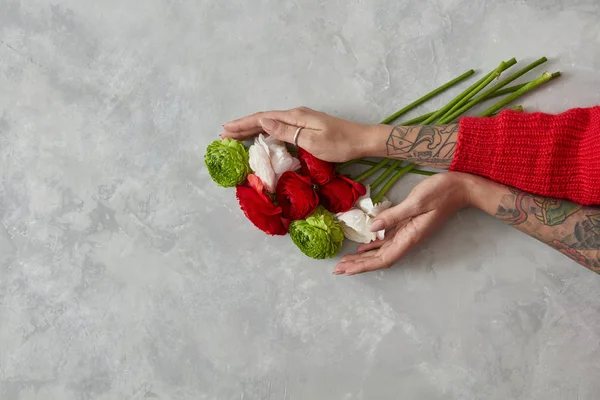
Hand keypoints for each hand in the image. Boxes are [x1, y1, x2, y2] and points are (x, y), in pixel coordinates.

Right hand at [221, 107, 381, 162]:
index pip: (262, 119)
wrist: (362, 140)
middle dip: (243, 126)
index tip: (225, 129)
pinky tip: (261, 136)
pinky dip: (265, 132)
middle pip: (263, 119)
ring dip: (252, 129)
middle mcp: (295, 115)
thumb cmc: (340, 144)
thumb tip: (263, 121)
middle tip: (224, 133)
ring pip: (270, 123)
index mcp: (295, 117)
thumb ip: (287, 131)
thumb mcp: (312, 141)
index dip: (243, 124)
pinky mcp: (305, 127)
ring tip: (236, 134)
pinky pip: (279, 127)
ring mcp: (301, 120)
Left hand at [333, 172, 472, 274]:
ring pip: (382, 251)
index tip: (347, 271)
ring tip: (345, 262)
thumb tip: (372, 229)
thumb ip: (394, 216)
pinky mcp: (408, 225)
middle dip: (359, 265)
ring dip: (363, 258)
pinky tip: (362, 248)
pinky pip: (387, 241)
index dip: (364, 266)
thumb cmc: (441, 192)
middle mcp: (408, 239)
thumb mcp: (417, 201)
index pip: (384, 258)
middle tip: (337, 270)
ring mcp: (408, 233)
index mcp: (411, 236)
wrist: (461, 187)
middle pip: (380, 259)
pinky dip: (373, 246)